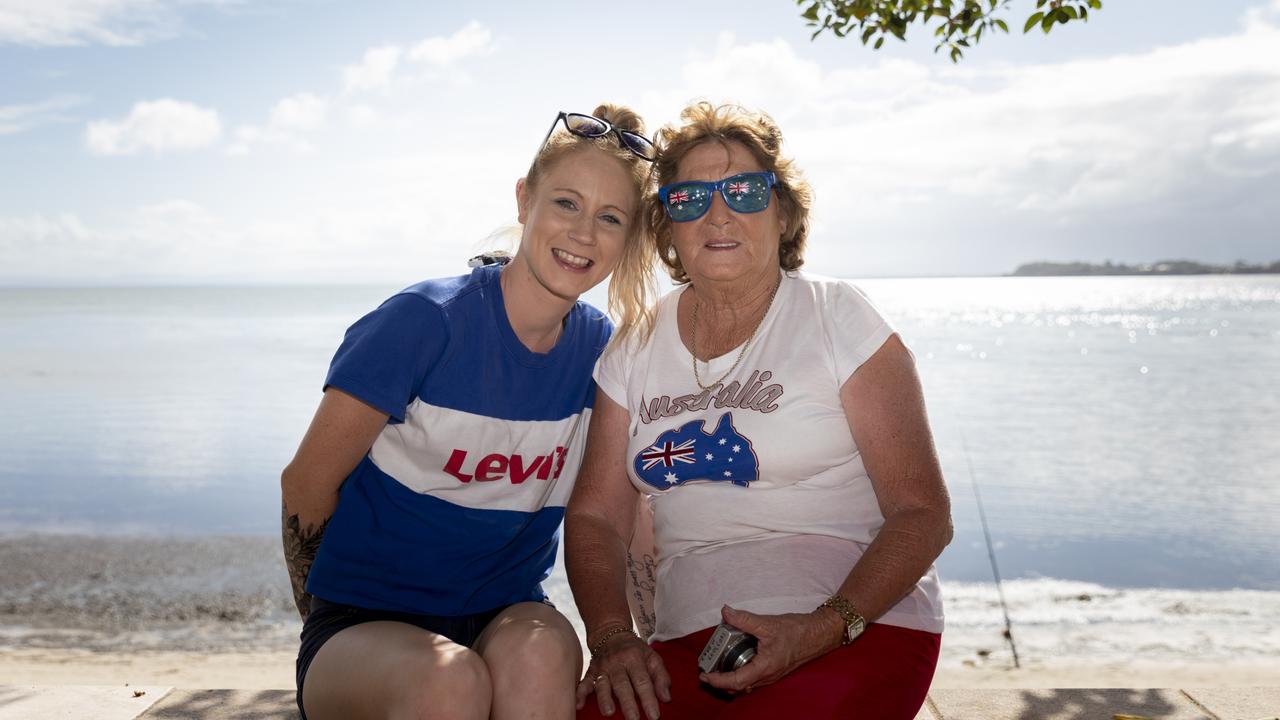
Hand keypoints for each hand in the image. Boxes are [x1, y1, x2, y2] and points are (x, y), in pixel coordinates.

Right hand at [576, 631, 671, 719]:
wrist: (610, 633)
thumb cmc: (634, 650)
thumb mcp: (652, 657)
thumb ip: (661, 676)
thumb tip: (666, 698)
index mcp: (634, 658)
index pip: (643, 681)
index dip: (648, 698)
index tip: (654, 715)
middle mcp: (617, 663)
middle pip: (623, 684)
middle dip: (628, 702)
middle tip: (634, 719)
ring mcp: (602, 668)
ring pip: (602, 684)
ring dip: (604, 698)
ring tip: (608, 712)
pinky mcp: (590, 671)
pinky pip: (584, 682)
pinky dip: (580, 693)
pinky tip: (579, 704)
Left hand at [698, 605, 842, 692]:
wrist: (818, 634)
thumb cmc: (797, 631)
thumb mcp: (767, 623)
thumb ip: (744, 619)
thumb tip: (726, 612)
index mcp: (764, 667)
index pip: (736, 681)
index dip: (717, 681)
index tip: (704, 675)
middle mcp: (767, 676)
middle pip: (739, 687)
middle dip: (720, 683)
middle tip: (706, 672)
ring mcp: (771, 675)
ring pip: (746, 684)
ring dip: (730, 680)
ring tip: (717, 668)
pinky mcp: (774, 670)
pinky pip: (753, 678)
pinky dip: (740, 674)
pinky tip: (735, 661)